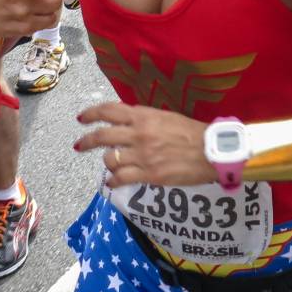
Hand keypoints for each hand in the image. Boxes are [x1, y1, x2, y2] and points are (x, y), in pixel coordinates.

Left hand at [74, 102, 217, 187]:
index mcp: (143, 116)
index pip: (108, 110)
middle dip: (86, 141)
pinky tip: (112, 181)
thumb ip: (143, 119)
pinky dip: (113, 180)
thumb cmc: (191, 132)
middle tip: (79, 145)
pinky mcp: (149, 174)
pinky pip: (121, 178)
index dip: (91, 113)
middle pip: (102, 136)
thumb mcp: (165, 117)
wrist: (212, 151)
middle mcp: (138, 134)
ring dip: (107, 161)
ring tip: (111, 164)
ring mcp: (142, 155)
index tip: (81, 118)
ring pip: (110, 159)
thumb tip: (125, 122)